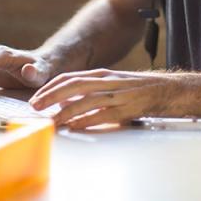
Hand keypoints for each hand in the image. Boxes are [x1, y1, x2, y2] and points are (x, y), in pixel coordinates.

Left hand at [29, 69, 181, 129]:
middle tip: (35, 107)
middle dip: (51, 96)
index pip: (69, 77)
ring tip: (51, 121)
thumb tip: (66, 102)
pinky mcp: (126, 108)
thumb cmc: (136, 89)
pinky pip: (102, 114)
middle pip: (72, 86)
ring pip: (85, 100)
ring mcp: (116, 94)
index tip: (36, 98)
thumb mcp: (111, 83)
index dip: (50, 88)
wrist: (165, 90)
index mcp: (101, 74)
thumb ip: (91, 90)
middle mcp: (106, 81)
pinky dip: (86, 120)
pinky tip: (74, 126)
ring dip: (65, 111)